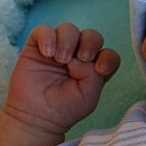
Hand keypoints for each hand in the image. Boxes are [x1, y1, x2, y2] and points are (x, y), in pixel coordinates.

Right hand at [3, 22, 119, 135]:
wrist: (36, 117)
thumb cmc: (64, 108)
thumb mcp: (88, 95)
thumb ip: (94, 74)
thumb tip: (80, 56)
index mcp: (94, 68)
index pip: (108, 54)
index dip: (108, 57)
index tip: (100, 70)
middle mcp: (78, 56)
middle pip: (91, 36)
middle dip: (90, 43)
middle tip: (82, 58)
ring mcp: (58, 49)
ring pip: (69, 29)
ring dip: (68, 41)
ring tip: (61, 60)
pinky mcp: (37, 47)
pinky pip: (43, 30)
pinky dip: (48, 37)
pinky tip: (47, 54)